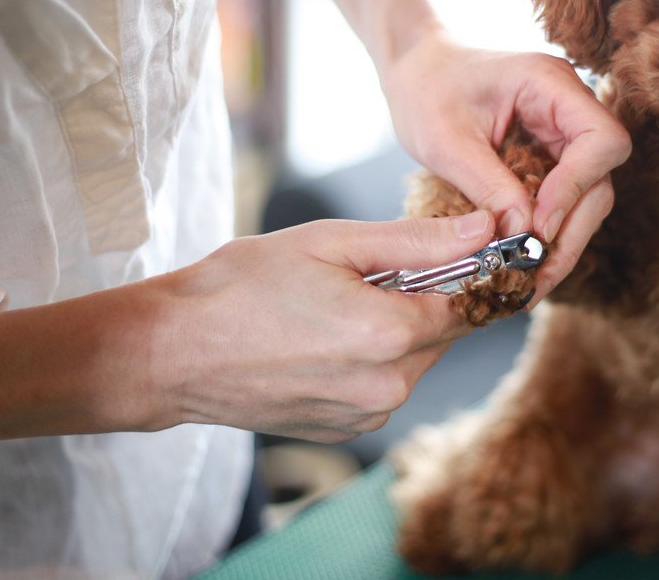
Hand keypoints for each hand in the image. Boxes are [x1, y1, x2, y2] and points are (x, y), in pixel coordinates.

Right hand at [152, 210, 495, 441]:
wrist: (173, 353)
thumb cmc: (243, 287)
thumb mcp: (331, 243)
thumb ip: (417, 240)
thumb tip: (485, 228)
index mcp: (391, 334)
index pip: (468, 300)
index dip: (462, 271)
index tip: (442, 250)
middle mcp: (388, 386)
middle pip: (442, 333)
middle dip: (421, 298)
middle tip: (364, 273)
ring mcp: (366, 415)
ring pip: (413, 361)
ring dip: (394, 330)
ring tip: (333, 306)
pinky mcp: (344, 430)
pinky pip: (382, 387)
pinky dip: (368, 360)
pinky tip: (321, 340)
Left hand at [380, 28, 630, 300]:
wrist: (414, 69)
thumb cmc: (425, 89)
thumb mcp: (445, 141)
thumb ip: (488, 185)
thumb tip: (524, 234)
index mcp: (549, 84)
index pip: (602, 140)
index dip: (577, 188)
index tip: (538, 224)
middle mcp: (568, 106)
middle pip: (600, 176)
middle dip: (572, 228)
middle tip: (535, 270)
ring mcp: (561, 131)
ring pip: (587, 195)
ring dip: (563, 239)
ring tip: (529, 278)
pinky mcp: (549, 154)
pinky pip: (563, 198)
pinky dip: (548, 232)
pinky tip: (524, 260)